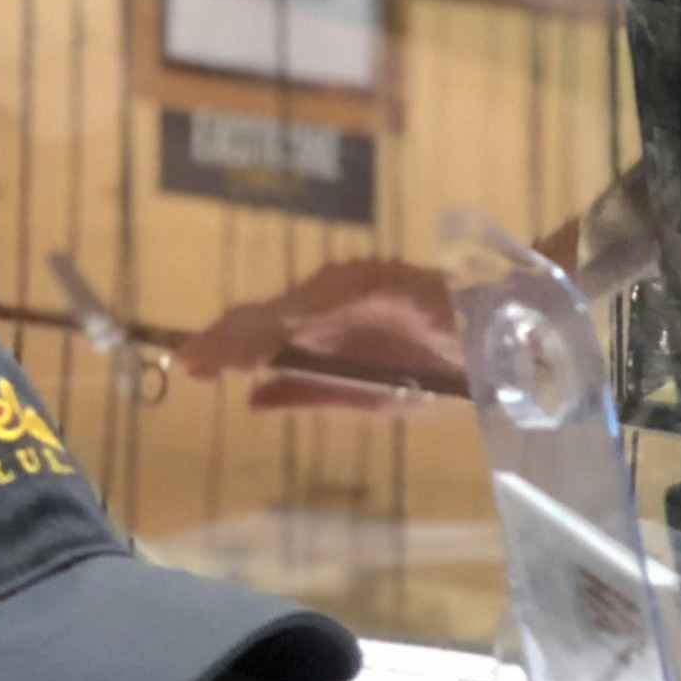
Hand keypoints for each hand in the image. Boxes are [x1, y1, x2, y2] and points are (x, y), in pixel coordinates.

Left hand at [172, 258, 463, 414]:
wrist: (493, 342)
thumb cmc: (427, 364)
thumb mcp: (360, 395)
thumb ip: (306, 391)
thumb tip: (251, 399)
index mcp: (321, 324)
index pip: (260, 332)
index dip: (223, 348)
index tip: (186, 366)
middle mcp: (328, 297)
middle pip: (264, 317)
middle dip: (225, 340)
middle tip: (187, 361)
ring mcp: (352, 285)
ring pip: (290, 308)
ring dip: (256, 331)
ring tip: (224, 355)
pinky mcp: (381, 281)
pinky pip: (338, 297)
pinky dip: (306, 314)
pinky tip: (280, 332)